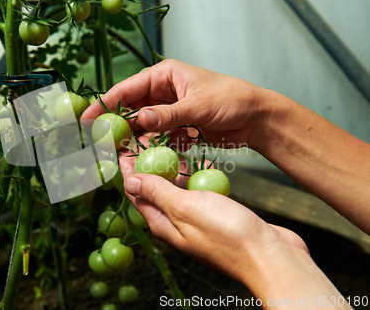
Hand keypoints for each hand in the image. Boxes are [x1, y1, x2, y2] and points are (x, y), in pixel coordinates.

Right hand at [82, 59, 271, 149]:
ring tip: (120, 156)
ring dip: (134, 141)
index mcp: (165, 75)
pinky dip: (152, 148)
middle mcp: (163, 92)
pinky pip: (158, 138)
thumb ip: (169, 114)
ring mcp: (169, 111)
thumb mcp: (199, 105)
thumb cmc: (232, 100)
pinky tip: (145, 159)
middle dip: (116, 126)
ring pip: (143, 127)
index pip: (128, 89)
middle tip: (99, 143)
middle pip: (131, 109)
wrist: (257, 118)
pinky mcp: (178, 128)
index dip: (105, 104)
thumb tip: (139, 119)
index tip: (87, 119)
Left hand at [119, 149, 307, 282]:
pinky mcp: (214, 215)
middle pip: (153, 189)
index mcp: (162, 223)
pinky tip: (198, 162)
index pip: (135, 192)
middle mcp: (175, 222)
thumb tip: (130, 181)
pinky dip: (193, 176)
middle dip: (147, 164)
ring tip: (168, 143)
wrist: (269, 255)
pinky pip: (196, 192)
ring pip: (175, 189)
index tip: (124, 145)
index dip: (128, 168)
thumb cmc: (226, 232)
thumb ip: (158, 193)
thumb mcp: (185, 207)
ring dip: (171, 168)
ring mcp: (195, 219)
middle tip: (147, 138)